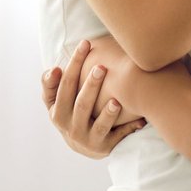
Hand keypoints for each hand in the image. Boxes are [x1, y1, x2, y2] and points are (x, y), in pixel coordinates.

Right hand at [41, 40, 144, 158]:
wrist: (82, 144)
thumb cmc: (70, 111)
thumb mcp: (56, 101)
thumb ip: (50, 84)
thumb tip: (54, 69)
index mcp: (57, 112)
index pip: (65, 85)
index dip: (74, 64)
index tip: (85, 43)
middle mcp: (70, 127)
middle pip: (82, 104)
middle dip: (91, 85)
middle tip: (102, 66)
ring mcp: (88, 139)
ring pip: (99, 125)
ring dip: (108, 113)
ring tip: (116, 101)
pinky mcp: (104, 147)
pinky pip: (117, 137)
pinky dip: (127, 129)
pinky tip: (139, 120)